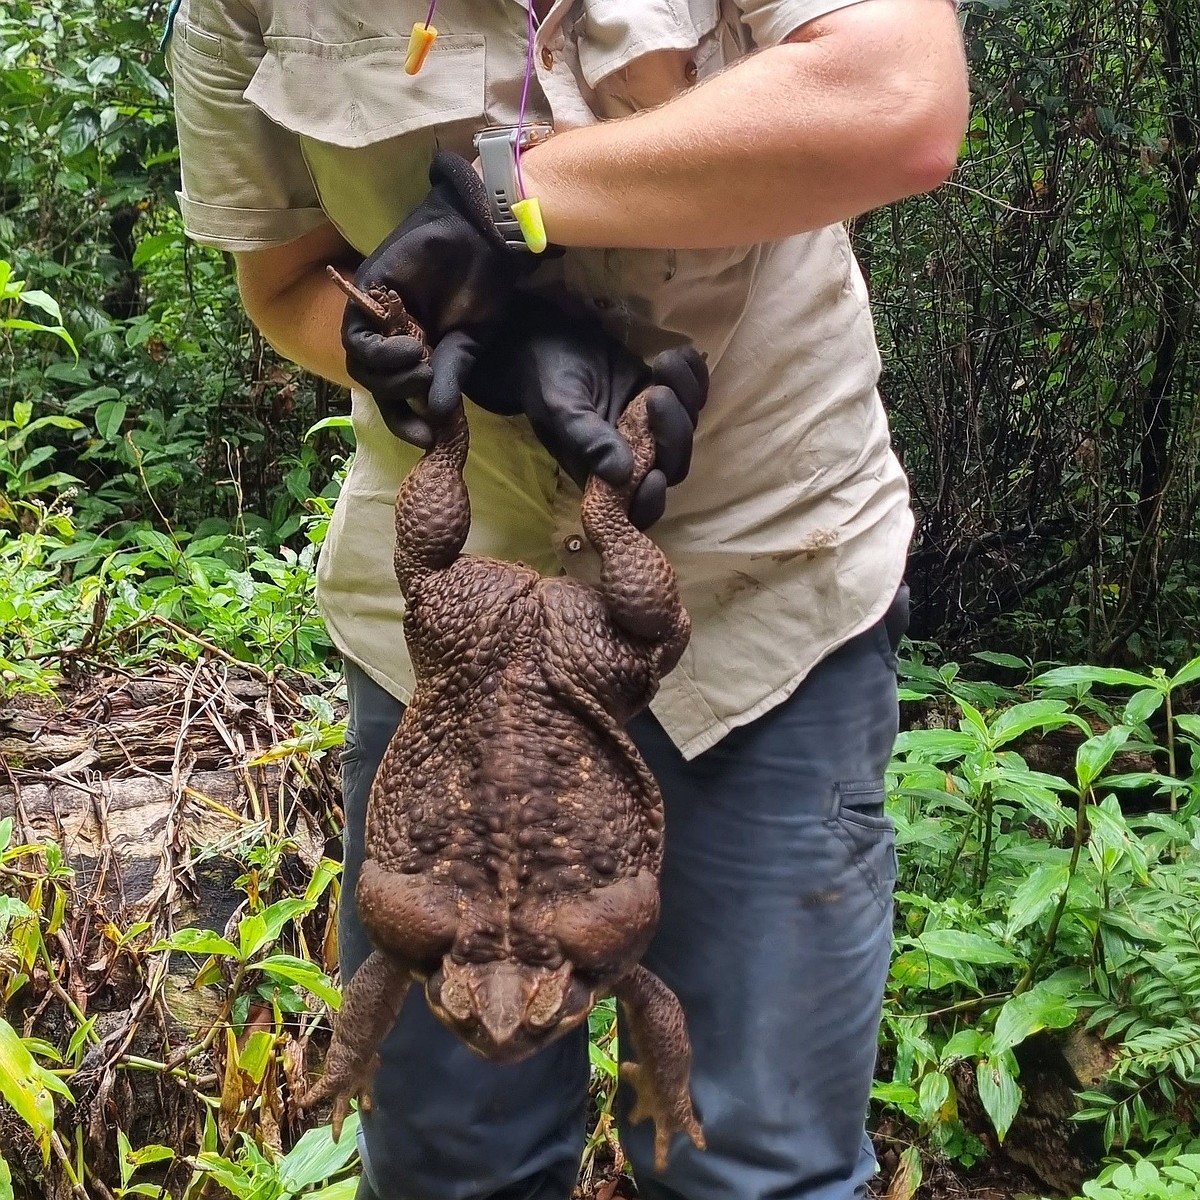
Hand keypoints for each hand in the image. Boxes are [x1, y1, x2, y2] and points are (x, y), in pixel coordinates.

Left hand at [342, 152, 532, 446]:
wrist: (480, 237)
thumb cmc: (483, 285)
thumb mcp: (469, 342)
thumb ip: (450, 376)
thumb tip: (437, 416)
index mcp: (416, 350)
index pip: (397, 396)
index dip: (405, 421)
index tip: (425, 438)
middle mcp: (391, 336)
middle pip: (375, 383)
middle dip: (400, 395)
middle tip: (429, 381)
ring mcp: (376, 316)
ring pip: (362, 365)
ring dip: (391, 375)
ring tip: (421, 361)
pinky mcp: (366, 295)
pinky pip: (357, 338)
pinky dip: (380, 353)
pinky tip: (409, 347)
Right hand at [462, 298, 708, 528]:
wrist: (549, 339)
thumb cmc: (547, 379)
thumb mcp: (561, 409)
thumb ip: (588, 441)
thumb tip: (622, 475)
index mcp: (603, 473)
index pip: (637, 507)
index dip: (652, 500)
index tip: (654, 475)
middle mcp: (633, 456)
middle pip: (674, 464)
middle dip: (673, 433)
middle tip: (656, 394)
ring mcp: (652, 427)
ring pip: (688, 428)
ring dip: (686, 397)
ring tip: (662, 364)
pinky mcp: (664, 396)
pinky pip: (695, 394)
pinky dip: (695, 376)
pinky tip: (679, 355)